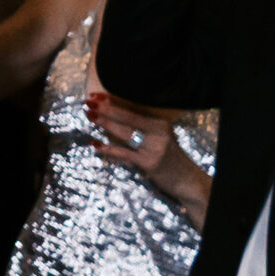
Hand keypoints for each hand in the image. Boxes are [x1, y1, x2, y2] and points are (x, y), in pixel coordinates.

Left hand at [86, 92, 210, 222]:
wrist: (186, 180)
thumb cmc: (168, 157)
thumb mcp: (159, 137)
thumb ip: (142, 127)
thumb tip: (112, 114)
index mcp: (160, 122)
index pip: (132, 108)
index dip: (113, 101)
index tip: (96, 95)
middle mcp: (158, 132)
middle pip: (128, 118)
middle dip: (106, 109)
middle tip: (88, 101)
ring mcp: (154, 147)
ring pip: (125, 133)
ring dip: (105, 123)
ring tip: (90, 115)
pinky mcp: (149, 163)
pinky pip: (125, 154)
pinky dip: (109, 149)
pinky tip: (96, 144)